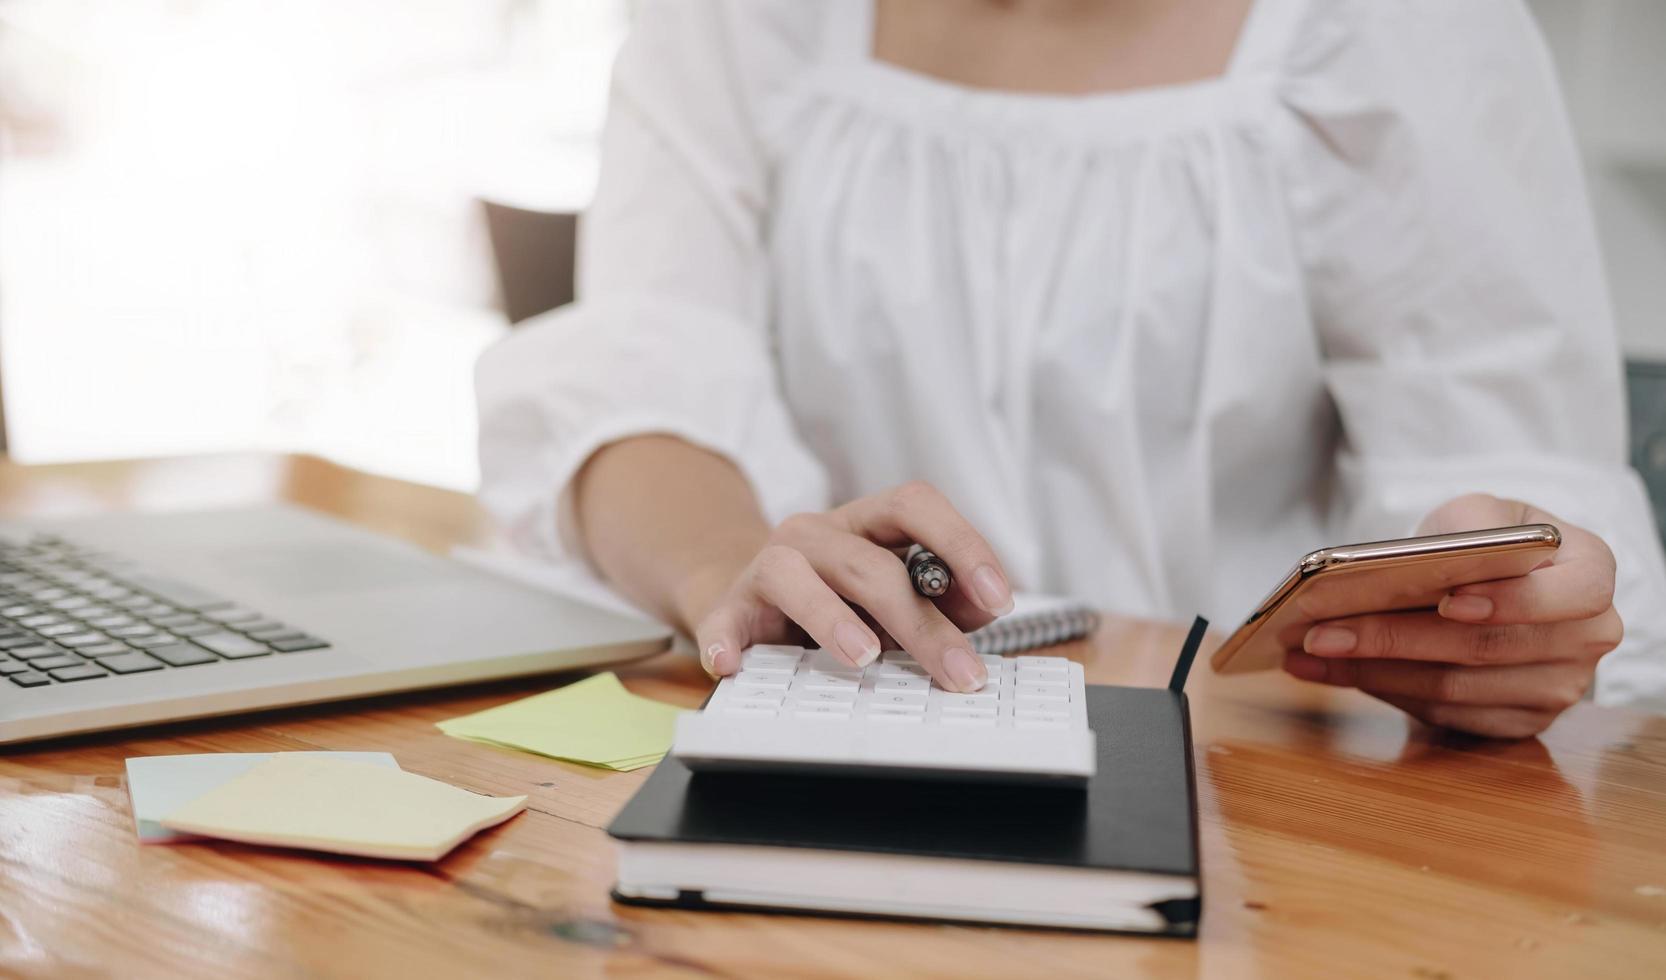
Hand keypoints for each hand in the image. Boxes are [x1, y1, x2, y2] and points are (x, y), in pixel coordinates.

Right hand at [692, 481, 1014, 692]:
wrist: (753, 604)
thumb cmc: (840, 603)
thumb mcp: (900, 598)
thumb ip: (945, 599)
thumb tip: (983, 605)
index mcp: (866, 524)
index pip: (915, 505)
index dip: (962, 544)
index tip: (998, 596)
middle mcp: (816, 534)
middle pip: (869, 562)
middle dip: (921, 621)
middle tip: (958, 671)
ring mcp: (767, 567)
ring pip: (794, 575)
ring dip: (833, 618)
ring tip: (865, 658)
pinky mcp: (729, 609)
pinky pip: (720, 620)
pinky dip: (723, 640)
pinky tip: (732, 664)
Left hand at [1282, 494, 1622, 737]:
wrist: (1498, 576)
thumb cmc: (1491, 539)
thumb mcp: (1483, 512)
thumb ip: (1467, 527)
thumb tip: (1418, 564)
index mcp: (1592, 574)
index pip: (1570, 595)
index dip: (1511, 602)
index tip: (1447, 602)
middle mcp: (1588, 637)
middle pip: (1485, 647)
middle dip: (1394, 638)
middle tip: (1321, 632)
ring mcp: (1558, 687)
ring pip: (1455, 688)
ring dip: (1372, 671)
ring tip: (1310, 652)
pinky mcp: (1518, 721)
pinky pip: (1443, 713)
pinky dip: (1380, 690)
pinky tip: (1331, 671)